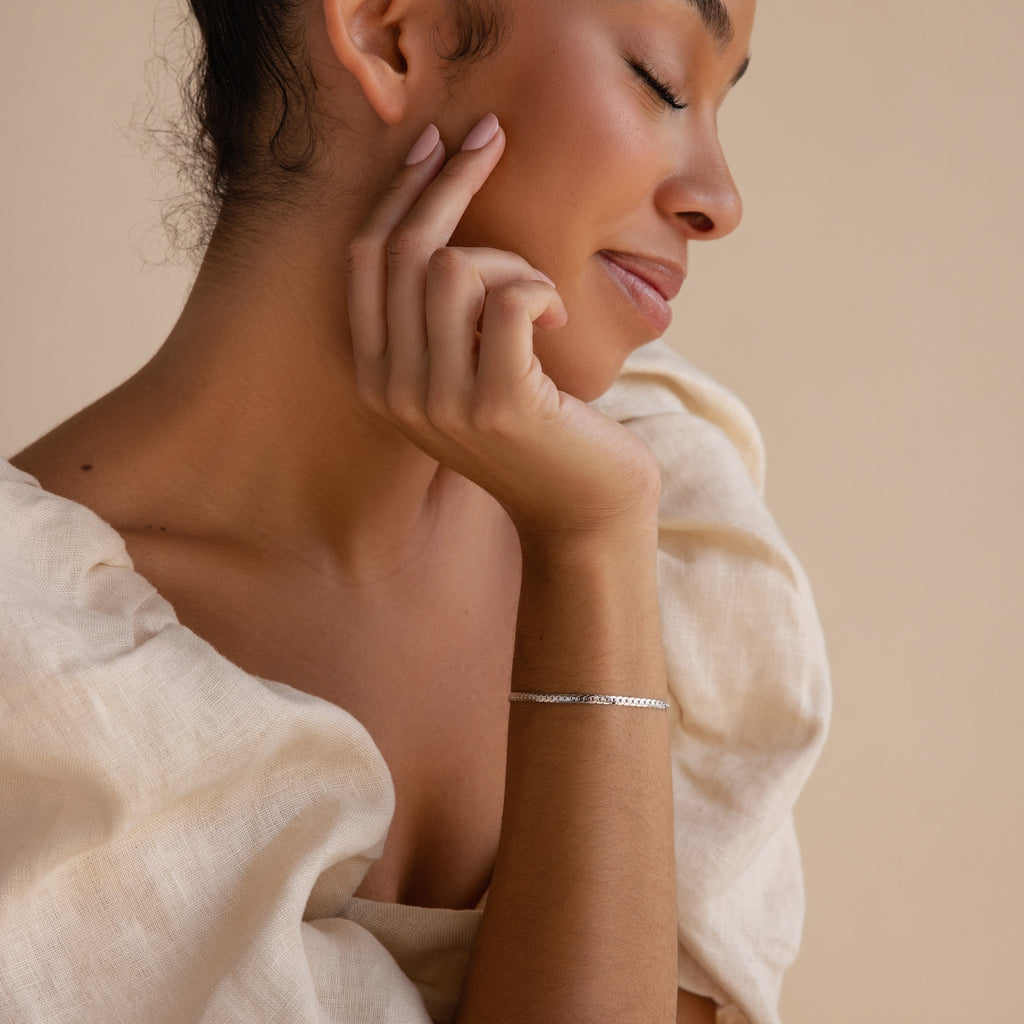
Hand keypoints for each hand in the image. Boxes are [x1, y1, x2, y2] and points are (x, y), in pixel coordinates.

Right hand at [346, 114, 659, 537]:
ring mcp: (441, 401)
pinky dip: (540, 290)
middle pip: (403, 251)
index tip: (435, 141)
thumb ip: (440, 317)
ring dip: (511, 262)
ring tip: (542, 298)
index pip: (366, 260)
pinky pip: (509, 298)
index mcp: (378, 375)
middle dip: (450, 180)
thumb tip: (442, 215)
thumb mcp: (468, 370)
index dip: (398, 192)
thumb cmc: (536, 428)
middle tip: (493, 137)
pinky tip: (557, 317)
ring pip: (453, 268)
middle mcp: (394, 389)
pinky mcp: (498, 403)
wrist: (582, 508)